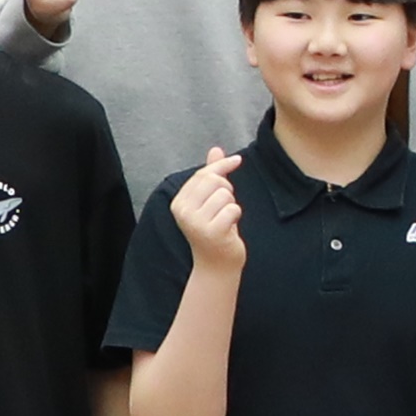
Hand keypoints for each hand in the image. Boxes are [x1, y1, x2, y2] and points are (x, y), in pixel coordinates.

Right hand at [172, 143, 243, 273]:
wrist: (216, 266)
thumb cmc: (214, 231)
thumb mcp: (210, 202)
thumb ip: (211, 176)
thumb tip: (215, 149)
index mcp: (179, 203)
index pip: (203, 174)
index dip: (222, 165)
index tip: (237, 160)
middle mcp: (183, 211)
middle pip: (214, 181)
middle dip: (226, 190)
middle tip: (224, 208)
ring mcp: (196, 222)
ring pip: (226, 195)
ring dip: (231, 206)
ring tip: (224, 221)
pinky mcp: (212, 232)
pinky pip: (233, 209)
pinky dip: (236, 217)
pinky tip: (229, 229)